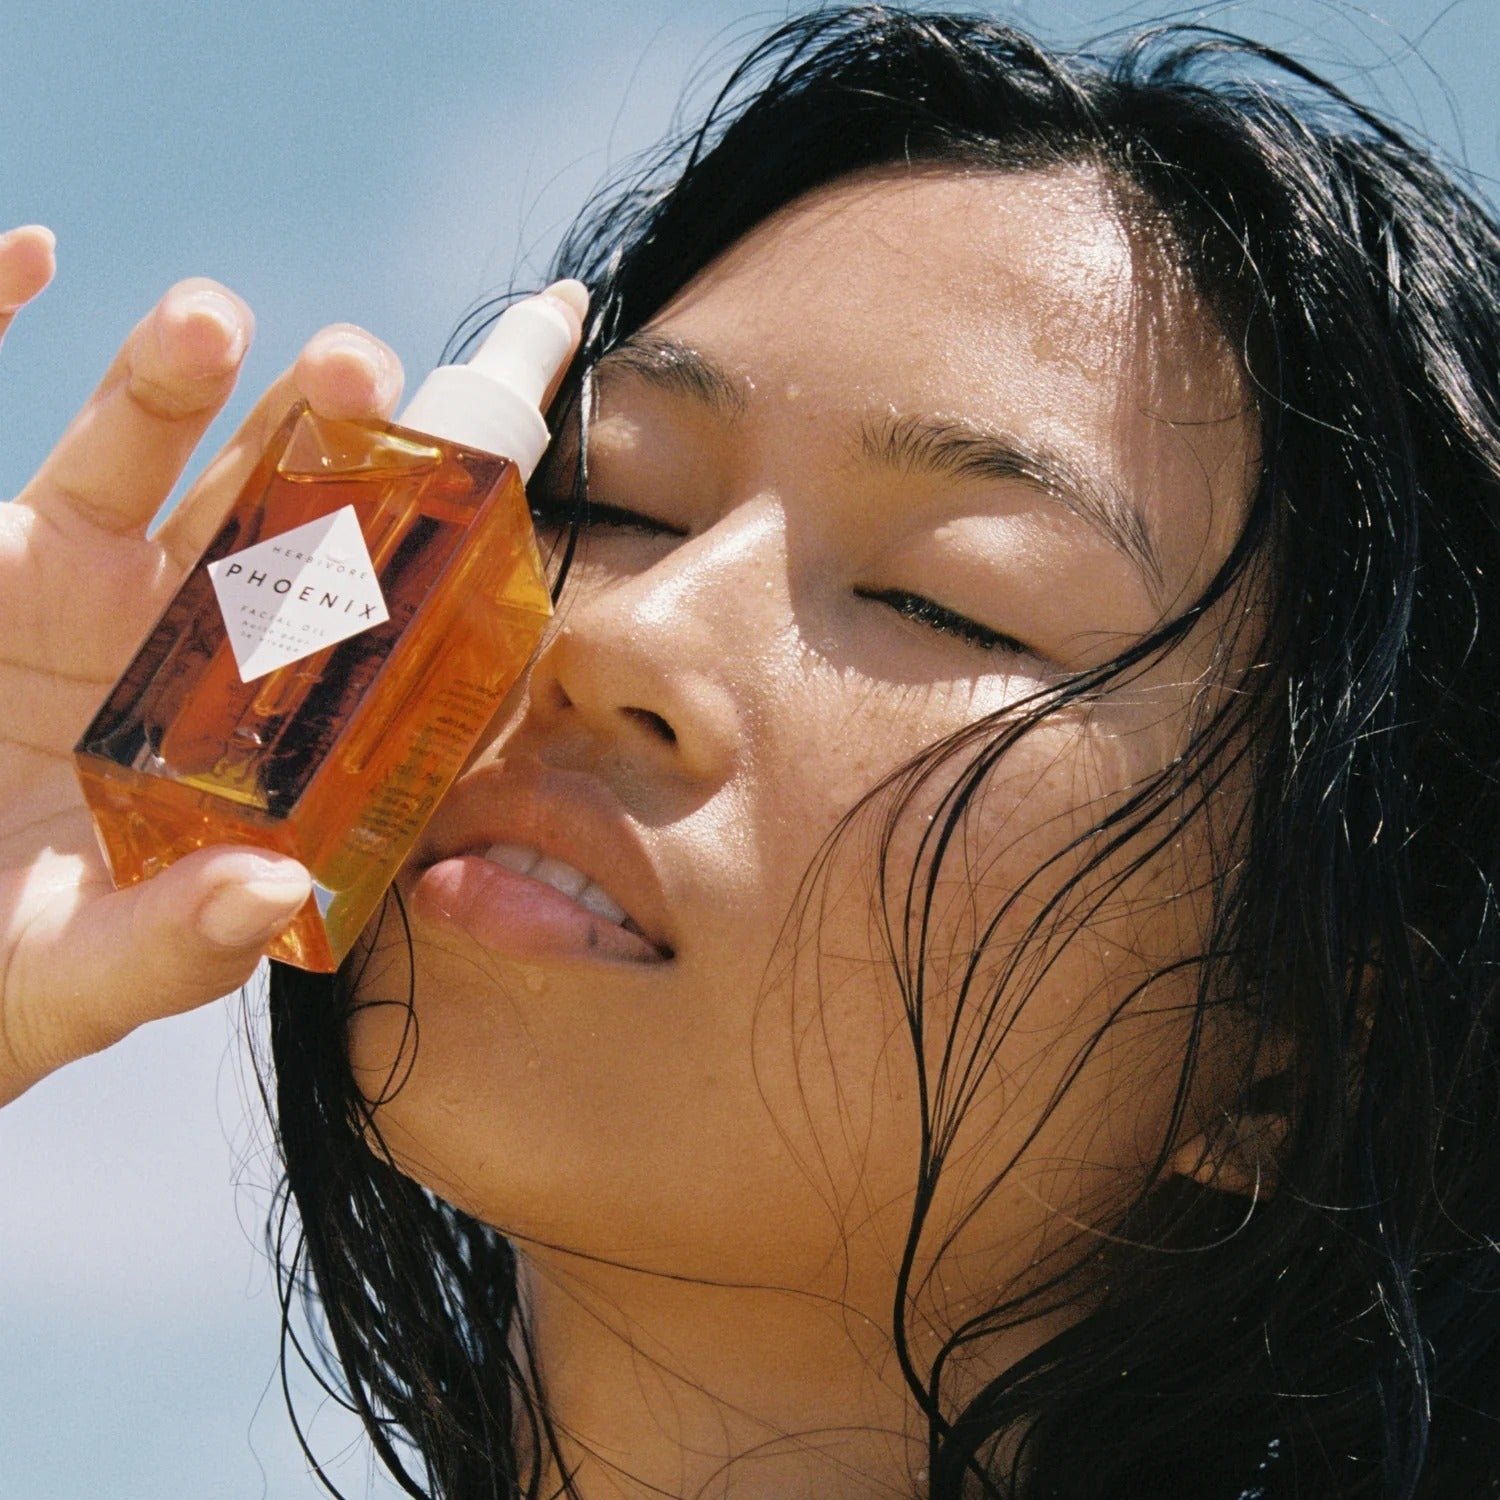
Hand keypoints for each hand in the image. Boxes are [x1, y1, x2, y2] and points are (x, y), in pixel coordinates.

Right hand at [0, 226, 405, 1104]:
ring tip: (217, 320)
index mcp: (254, 730)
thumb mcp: (83, 978)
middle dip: (320, 438)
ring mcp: (75, 587)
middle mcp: (184, 641)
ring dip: (180, 378)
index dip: (425, 549)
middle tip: (364, 371)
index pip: (358, 626)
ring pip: (140, 454)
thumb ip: (174, 952)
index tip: (490, 473)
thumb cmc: (5, 974)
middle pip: (268, 513)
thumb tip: (273, 894)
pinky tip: (32, 254)